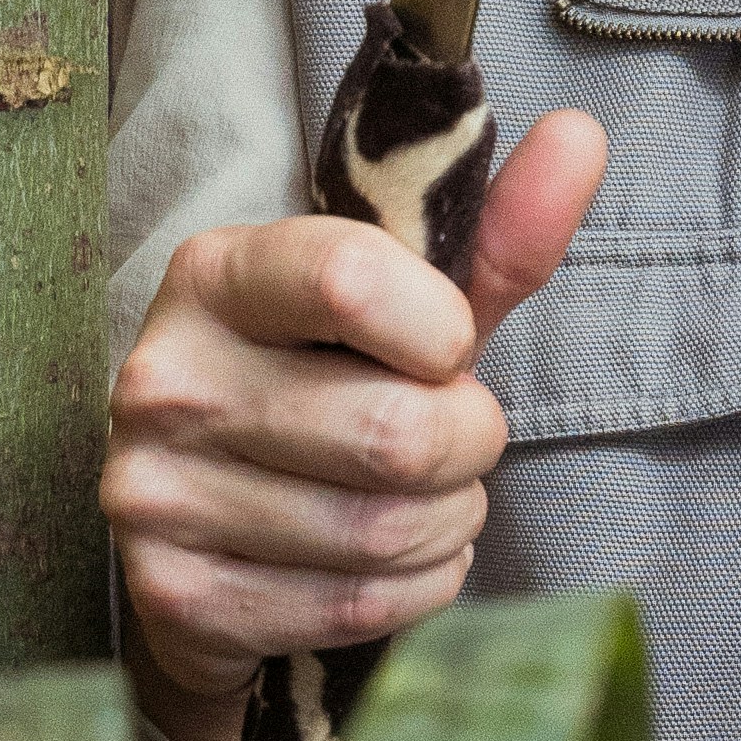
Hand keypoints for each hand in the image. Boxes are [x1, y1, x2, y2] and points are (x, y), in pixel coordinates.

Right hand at [104, 110, 609, 740]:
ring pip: (387, 529)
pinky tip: (387, 563)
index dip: (439, 329)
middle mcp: (166, 378)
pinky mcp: (178, 598)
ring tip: (423, 500)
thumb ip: (495, 237)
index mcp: (216, 275)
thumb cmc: (332, 390)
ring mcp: (156, 495)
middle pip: (396, 433)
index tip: (446, 347)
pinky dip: (414, 589)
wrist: (219, 533)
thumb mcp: (410, 310)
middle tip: (452, 440)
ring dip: (449, 523)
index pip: (351, 278)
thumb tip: (584, 134)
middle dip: (467, 445)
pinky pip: (360, 606)